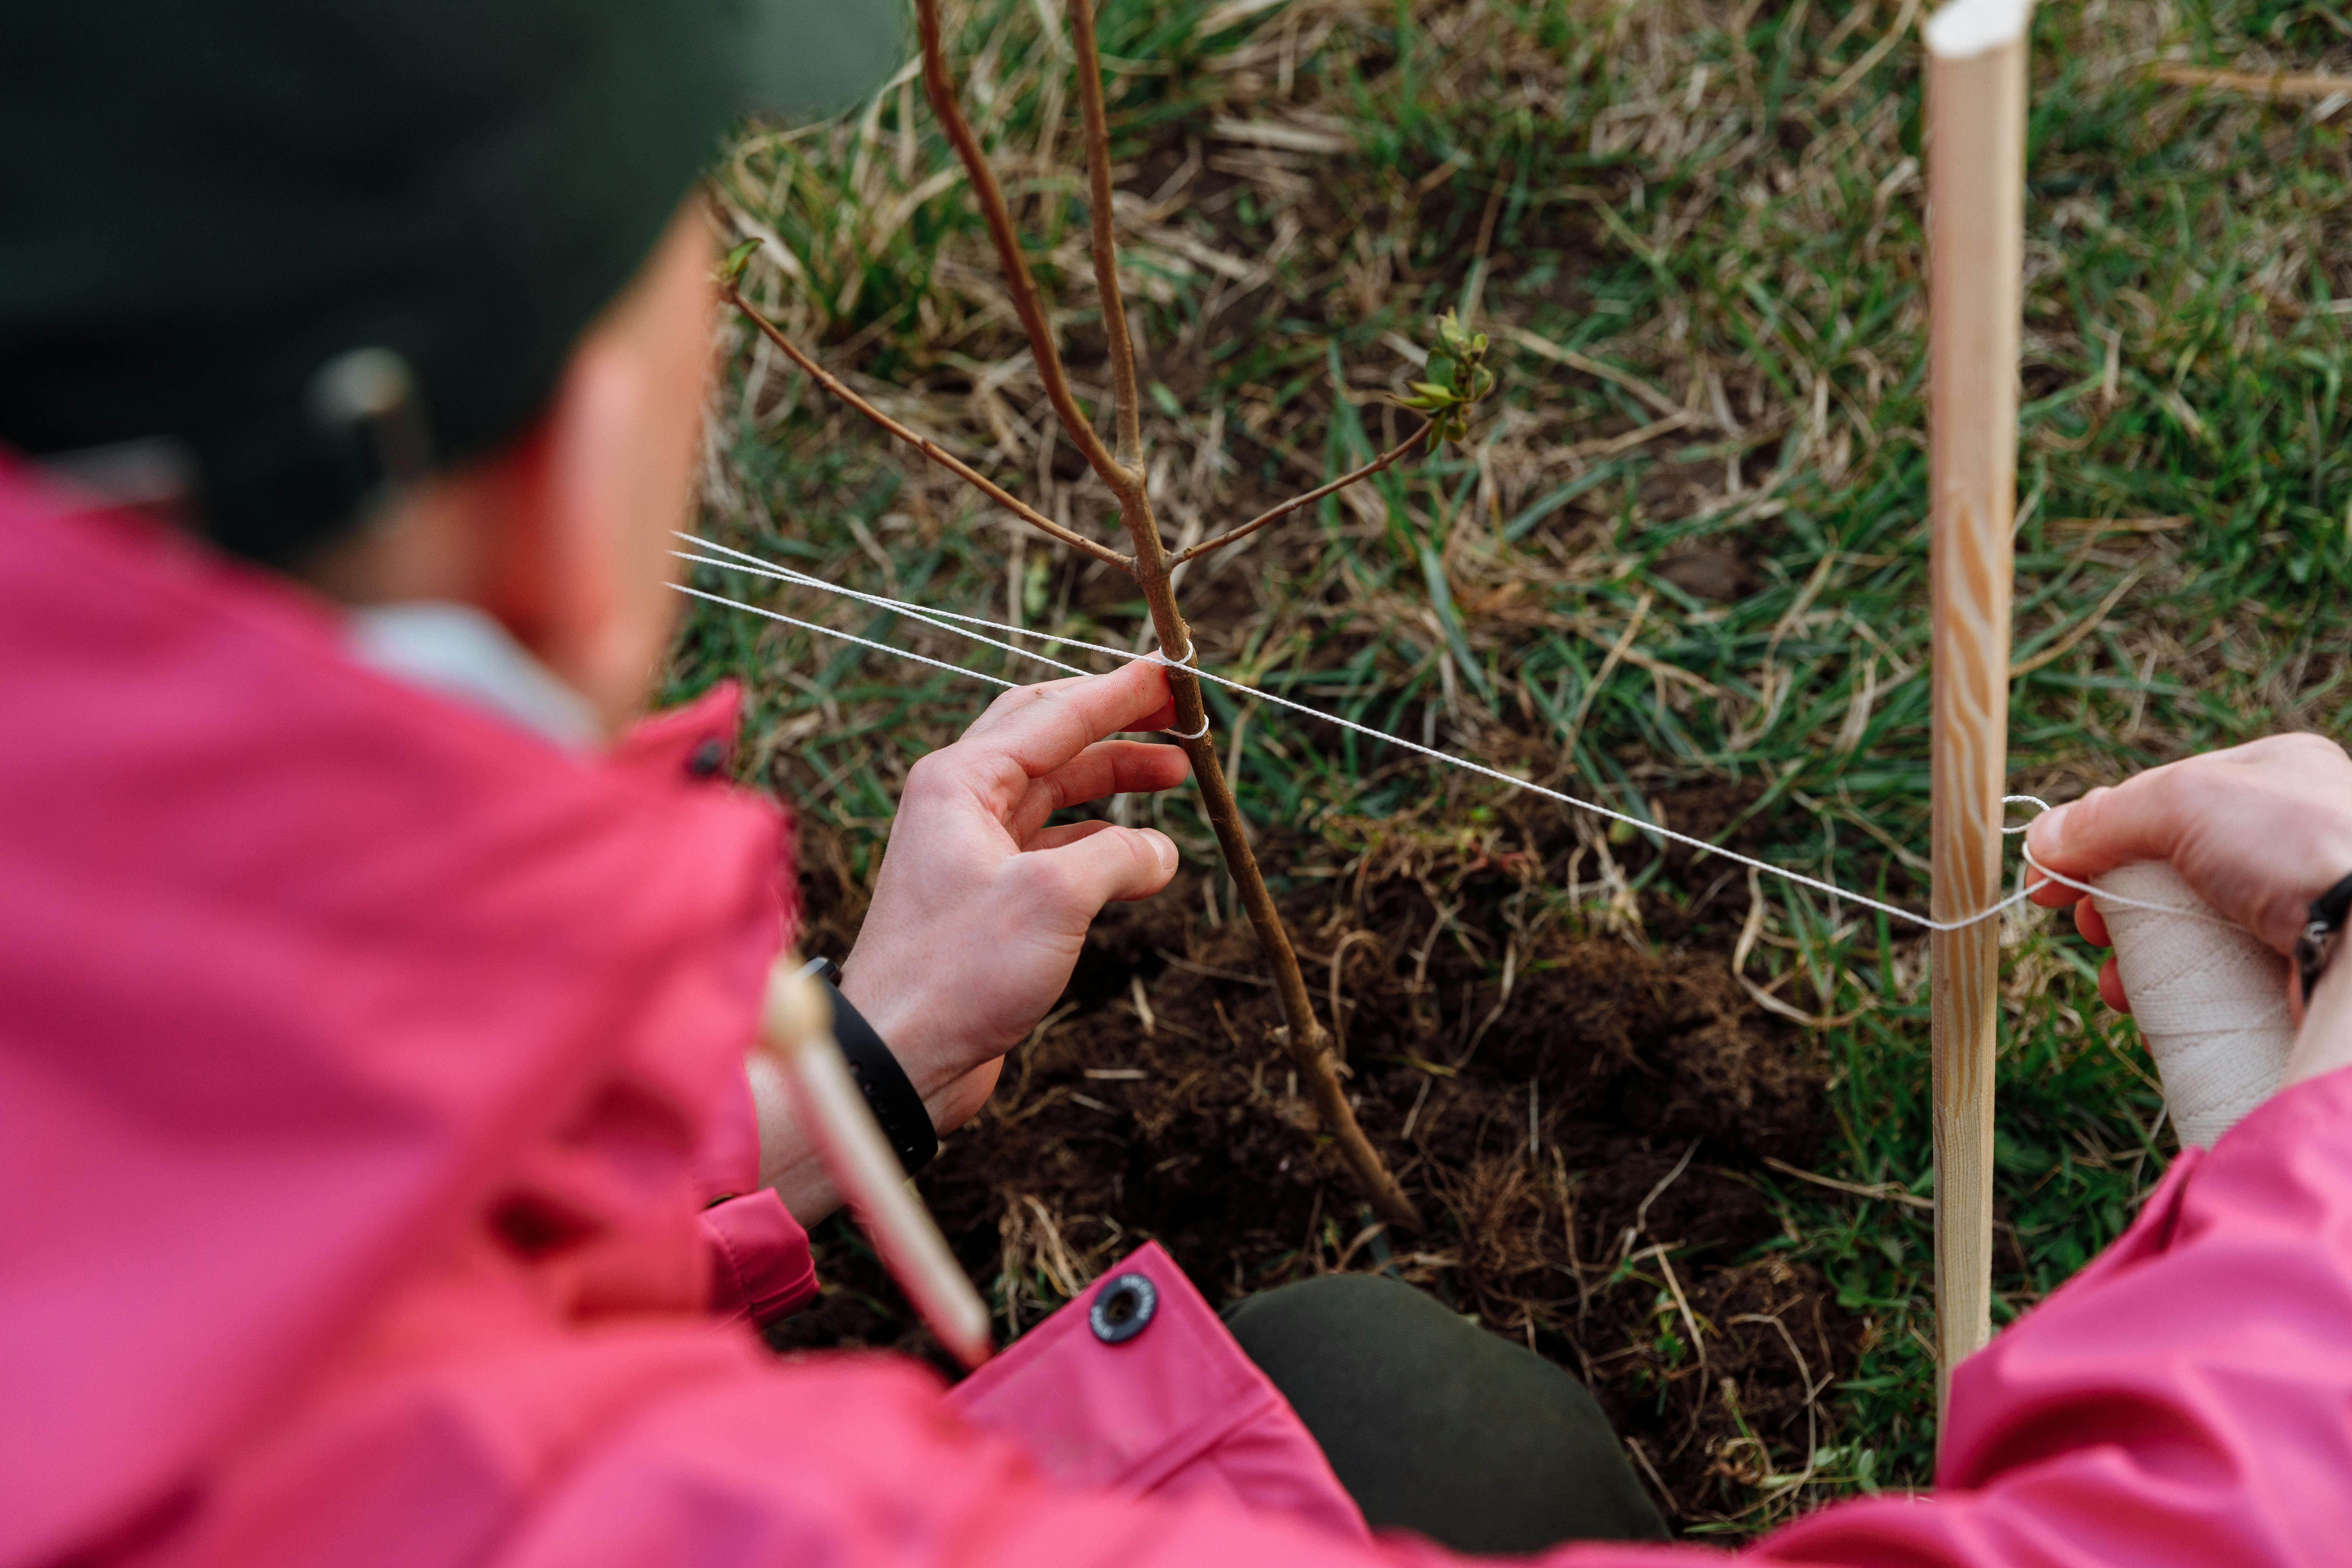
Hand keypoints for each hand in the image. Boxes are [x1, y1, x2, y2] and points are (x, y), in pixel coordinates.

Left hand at [752, 660, 1190, 1217]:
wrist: (898, 1054)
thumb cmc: (958, 971)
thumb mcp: (1055, 899)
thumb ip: (1117, 857)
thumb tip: (1161, 851)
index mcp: (960, 781)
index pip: (1054, 714)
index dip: (1120, 691)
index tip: (1172, 671)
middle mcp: (959, 803)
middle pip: (1048, 737)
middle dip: (1115, 722)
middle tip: (1175, 713)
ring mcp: (971, 848)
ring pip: (1054, 790)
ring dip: (1113, 779)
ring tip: (1175, 774)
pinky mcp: (986, 894)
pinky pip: (1052, 844)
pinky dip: (1099, 841)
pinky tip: (1141, 853)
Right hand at [2025, 733, 2351, 1014]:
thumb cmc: (2292, 846)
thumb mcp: (2181, 801)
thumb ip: (2104, 817)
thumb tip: (2041, 841)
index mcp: (2273, 776)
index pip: (2161, 801)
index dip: (2098, 837)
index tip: (2050, 877)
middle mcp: (2288, 837)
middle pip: (2167, 870)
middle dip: (2113, 904)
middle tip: (2088, 929)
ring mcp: (2296, 904)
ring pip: (2188, 928)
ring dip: (2137, 956)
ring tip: (2118, 983)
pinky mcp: (2297, 965)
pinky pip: (2216, 976)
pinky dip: (2172, 992)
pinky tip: (2148, 1008)